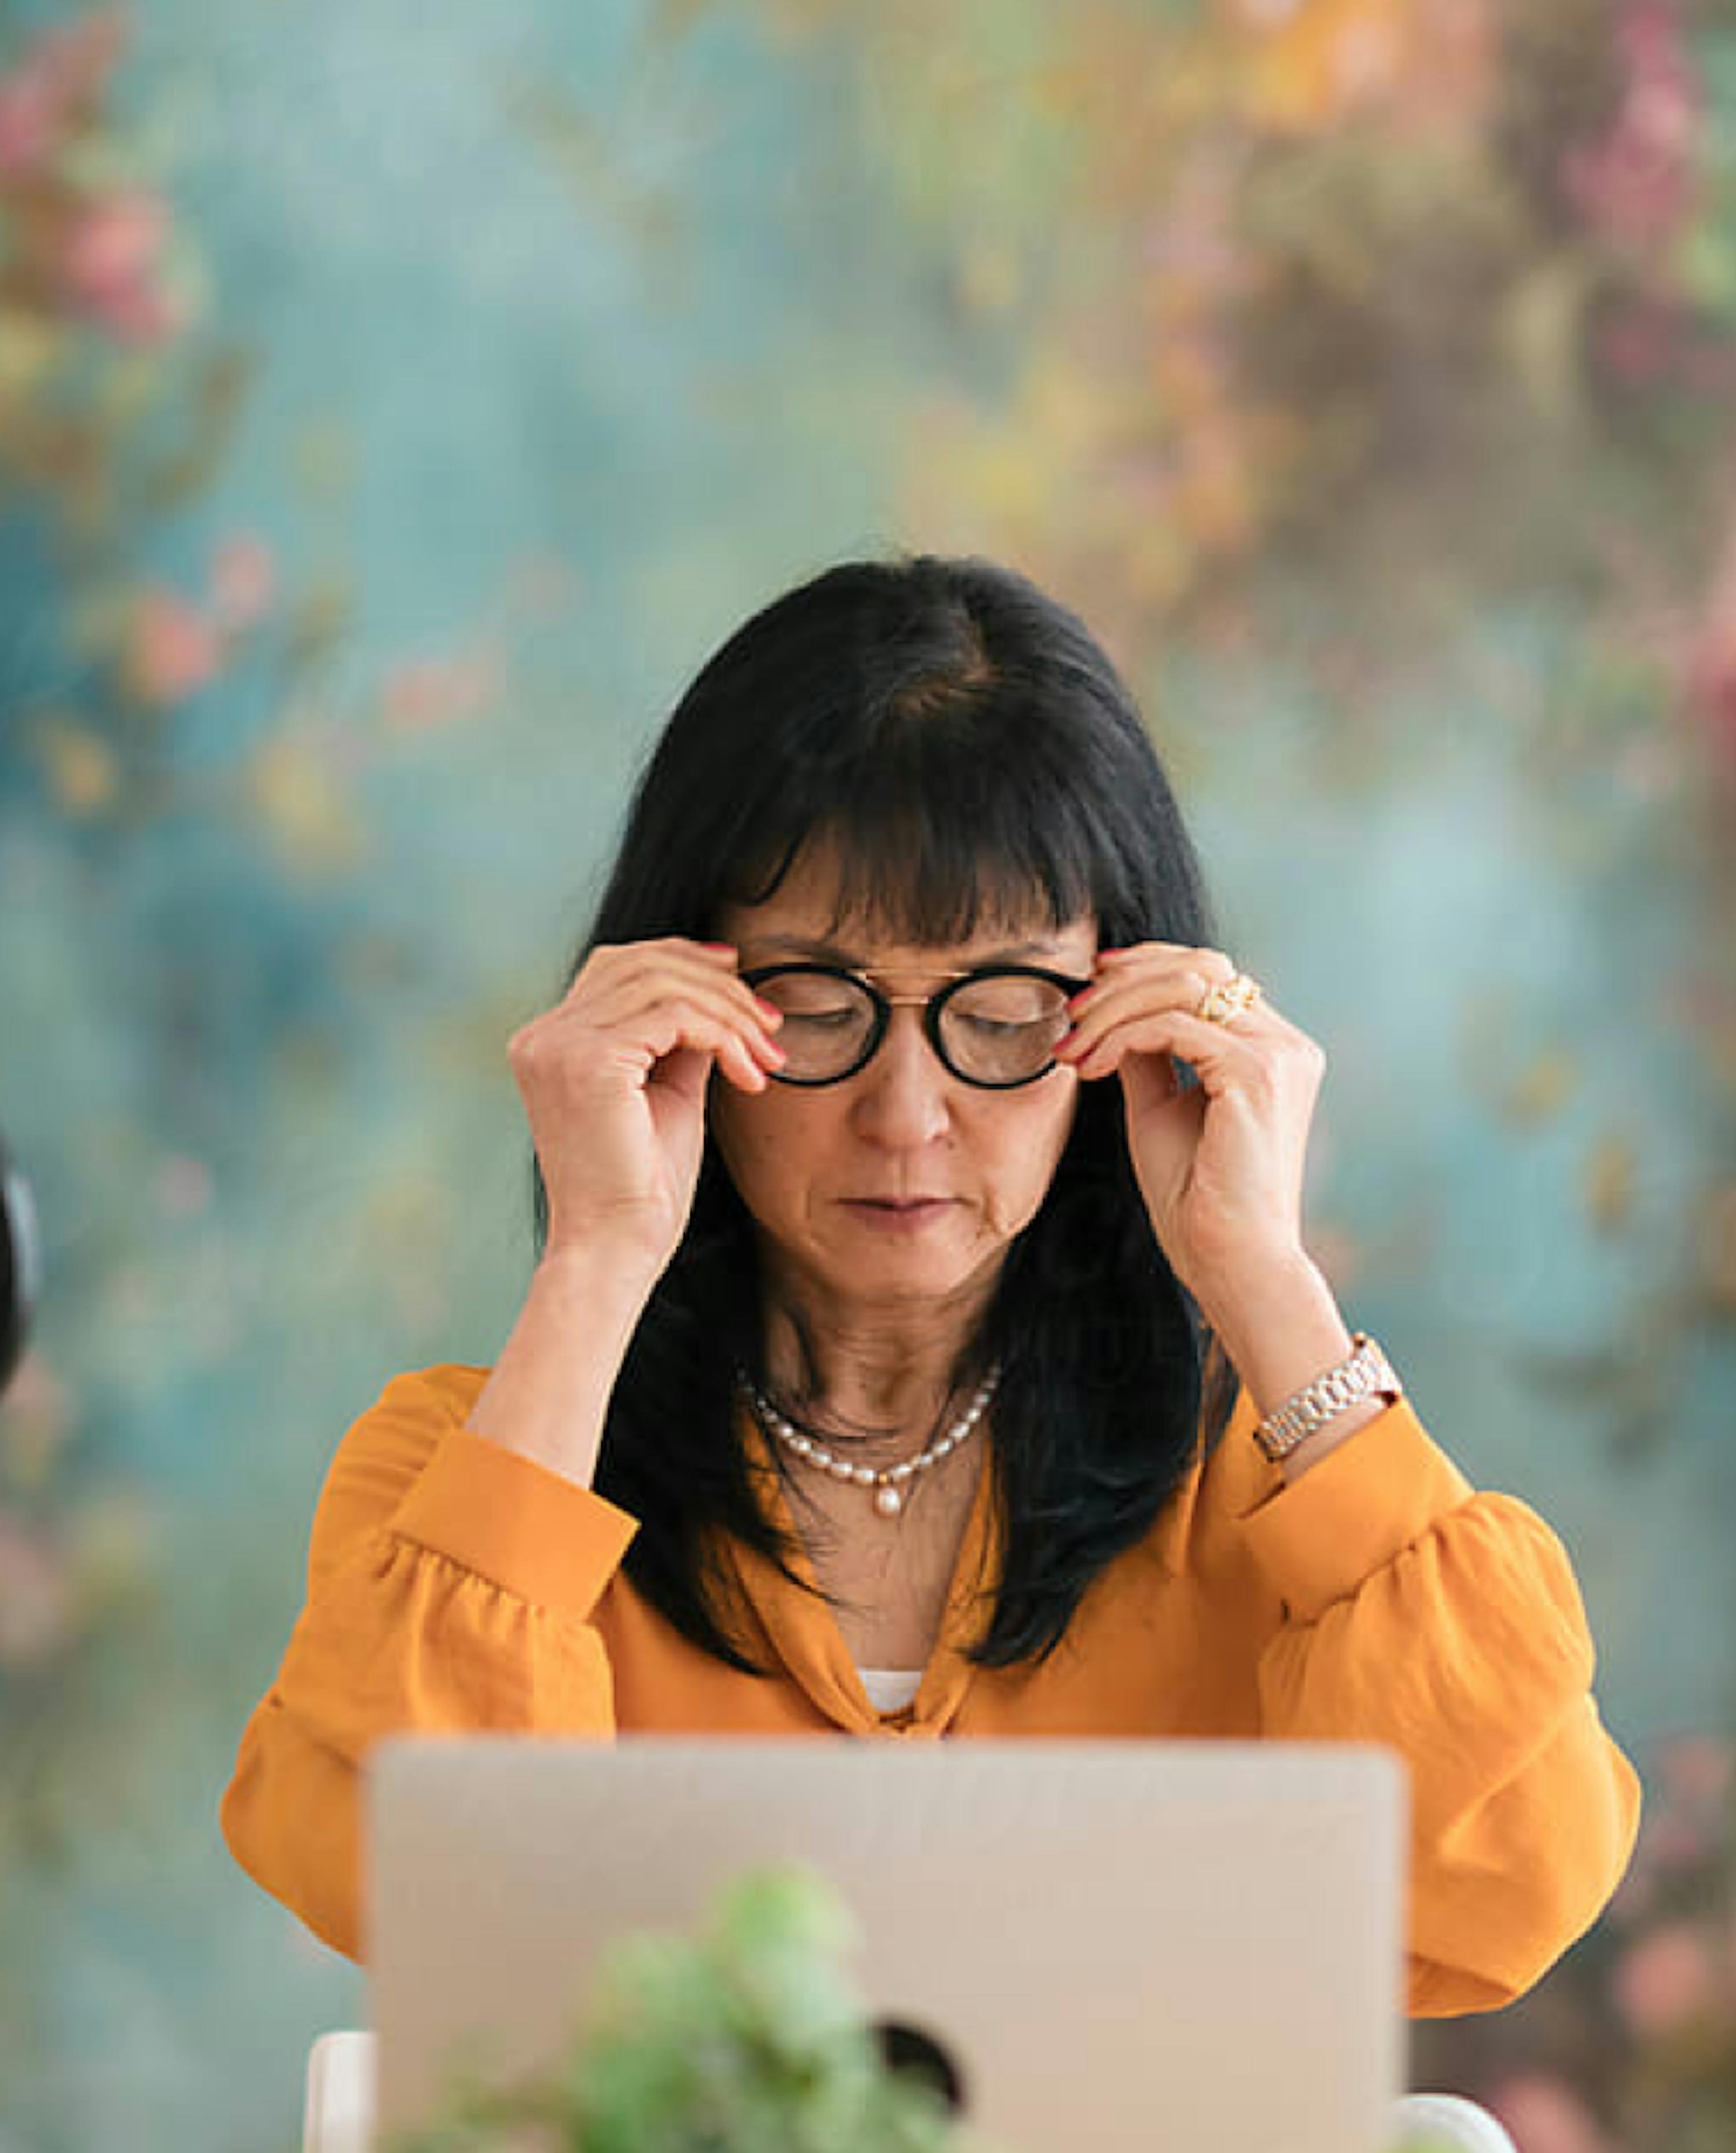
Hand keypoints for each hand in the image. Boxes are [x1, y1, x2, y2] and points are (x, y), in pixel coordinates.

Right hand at [506, 939, 785, 1279]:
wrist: (616, 1248)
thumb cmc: (642, 1186)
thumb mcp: (667, 1093)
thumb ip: (680, 1041)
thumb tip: (721, 996)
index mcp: (550, 1042)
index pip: (617, 965)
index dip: (683, 958)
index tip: (741, 977)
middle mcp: (543, 1036)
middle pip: (641, 962)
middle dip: (718, 985)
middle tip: (770, 1021)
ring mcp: (559, 1045)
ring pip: (664, 984)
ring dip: (731, 1013)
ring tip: (766, 1054)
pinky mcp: (589, 1061)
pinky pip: (675, 1015)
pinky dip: (724, 1035)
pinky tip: (749, 1074)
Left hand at [1054, 944, 1324, 1304]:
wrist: (1229, 1261)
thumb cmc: (1196, 1199)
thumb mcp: (1161, 1107)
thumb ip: (1148, 1053)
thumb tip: (1111, 1010)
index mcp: (1273, 1050)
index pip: (1212, 974)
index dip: (1148, 964)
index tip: (1093, 981)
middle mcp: (1286, 1044)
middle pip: (1201, 966)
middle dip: (1127, 977)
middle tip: (1072, 1011)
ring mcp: (1277, 1055)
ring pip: (1184, 987)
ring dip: (1115, 1006)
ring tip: (1072, 1043)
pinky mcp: (1256, 1073)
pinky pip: (1171, 1026)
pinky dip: (1120, 1037)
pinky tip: (1090, 1068)